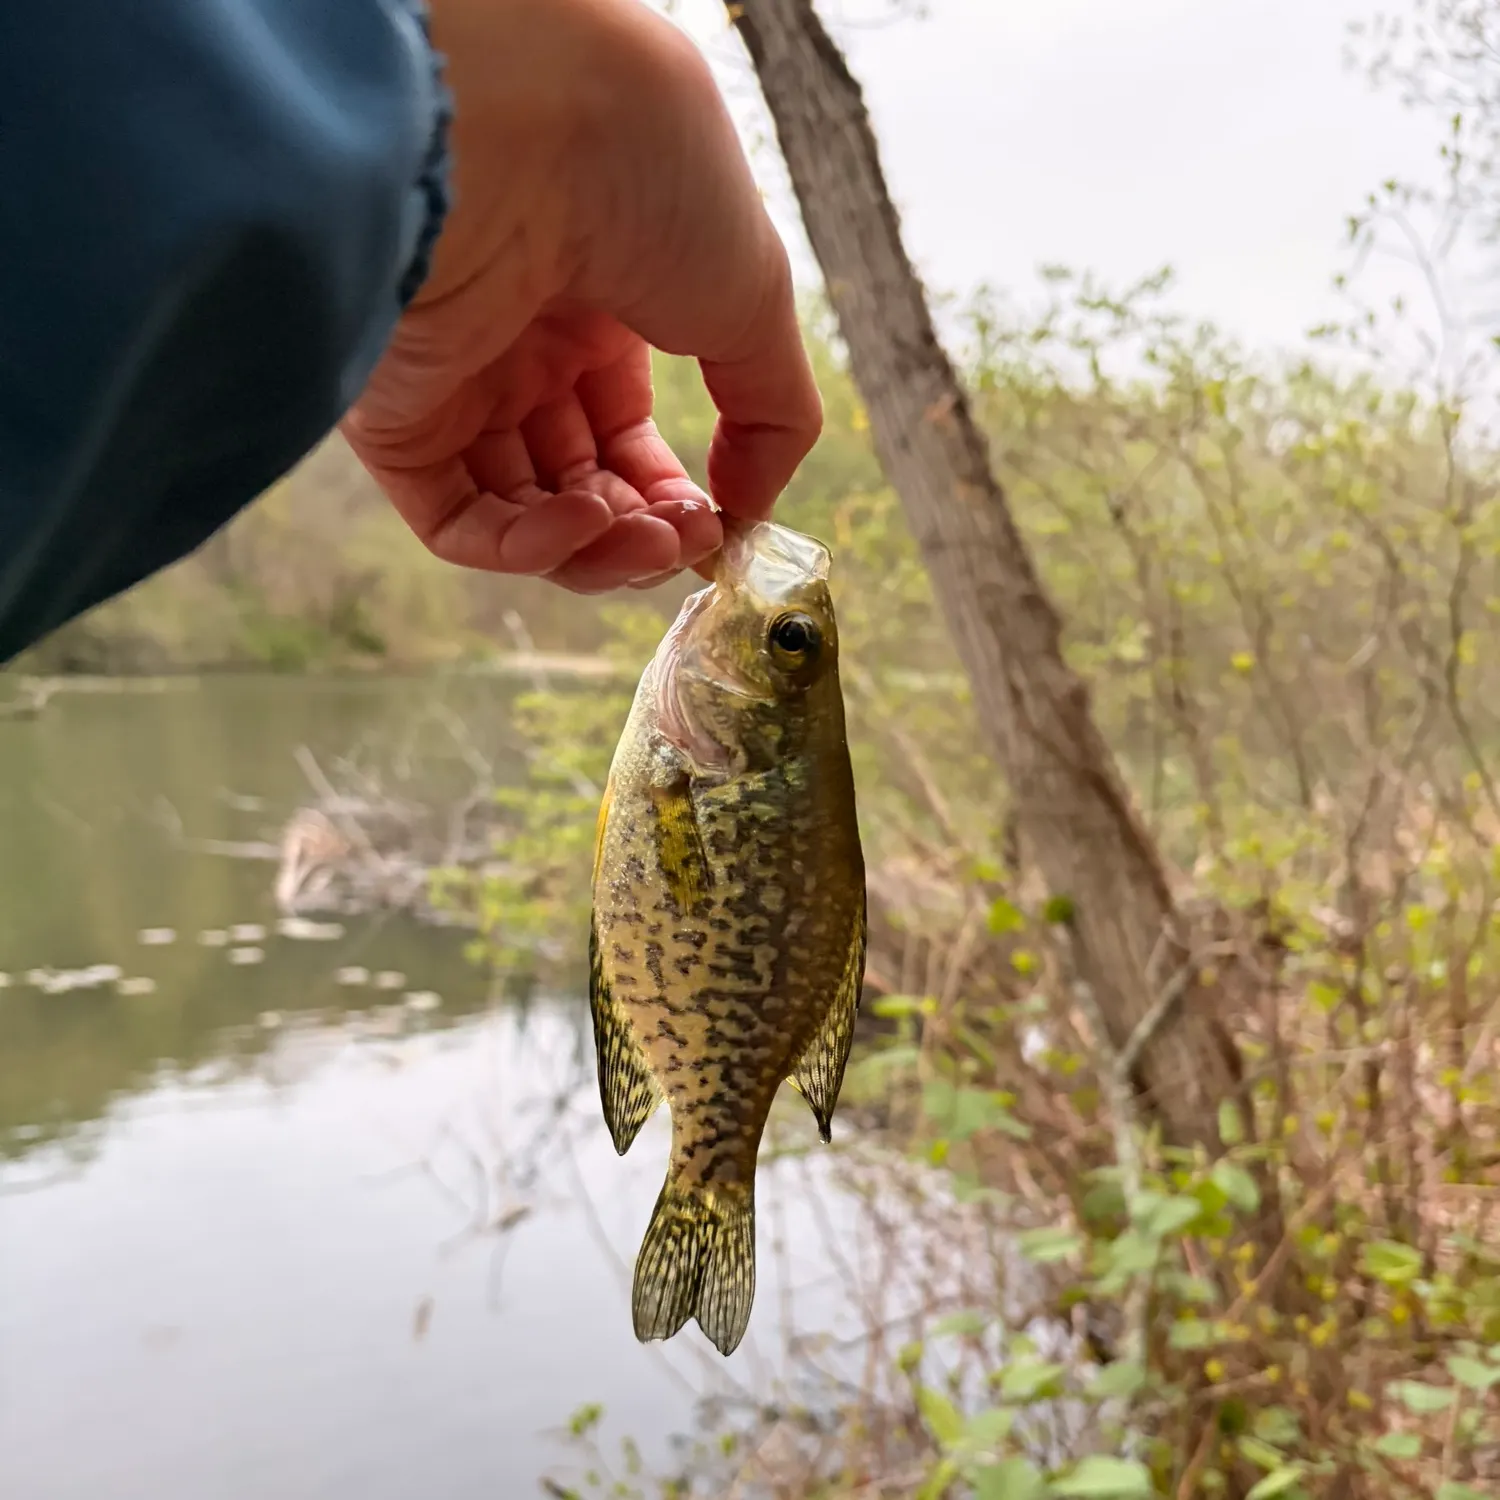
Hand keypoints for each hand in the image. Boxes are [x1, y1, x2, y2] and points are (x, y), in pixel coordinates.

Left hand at [341, 0, 821, 593]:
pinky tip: (583, 524)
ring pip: (522, 515)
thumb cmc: (650, 177)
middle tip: (685, 543)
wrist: (531, 125)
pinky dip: (526, 548)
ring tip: (646, 544)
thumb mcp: (755, 295)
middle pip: (579, 482)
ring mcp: (454, 381)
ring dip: (596, 549)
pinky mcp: (394, 416)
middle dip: (644, 530)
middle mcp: (517, 343)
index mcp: (591, 304)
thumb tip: (751, 509)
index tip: (717, 524)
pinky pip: (457, 521)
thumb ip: (772, 414)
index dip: (671, 492)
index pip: (622, 431)